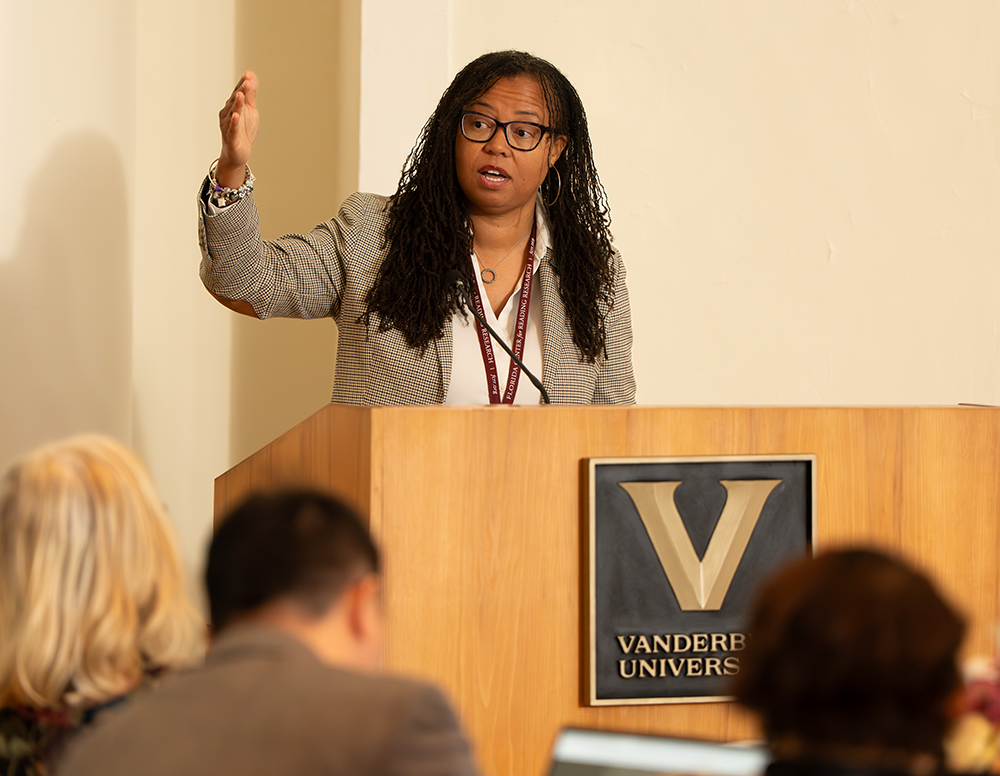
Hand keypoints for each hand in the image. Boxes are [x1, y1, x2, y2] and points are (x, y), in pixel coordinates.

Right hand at [217, 71, 258, 187]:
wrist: (238, 153)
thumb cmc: (244, 131)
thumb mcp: (250, 110)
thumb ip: (251, 94)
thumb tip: (250, 74)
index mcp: (233, 107)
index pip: (237, 93)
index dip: (243, 85)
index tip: (248, 75)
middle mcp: (228, 115)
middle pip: (235, 102)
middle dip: (241, 92)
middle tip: (246, 82)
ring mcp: (228, 126)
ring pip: (233, 114)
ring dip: (237, 105)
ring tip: (241, 95)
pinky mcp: (231, 138)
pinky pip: (232, 129)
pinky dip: (234, 123)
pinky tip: (236, 116)